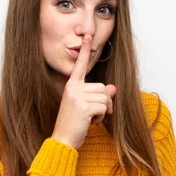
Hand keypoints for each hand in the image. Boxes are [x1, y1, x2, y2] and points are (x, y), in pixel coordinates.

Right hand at [51, 34, 116, 149]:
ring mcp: (77, 97)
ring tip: (92, 119)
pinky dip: (102, 117)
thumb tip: (113, 88)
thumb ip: (98, 95)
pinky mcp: (83, 107)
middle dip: (105, 102)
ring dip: (104, 111)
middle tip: (96, 114)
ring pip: (104, 96)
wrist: (62, 140)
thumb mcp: (86, 107)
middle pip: (102, 87)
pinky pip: (103, 107)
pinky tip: (91, 123)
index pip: (80, 66)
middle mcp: (73, 88)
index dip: (84, 51)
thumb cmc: (73, 124)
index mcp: (71, 86)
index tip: (88, 36)